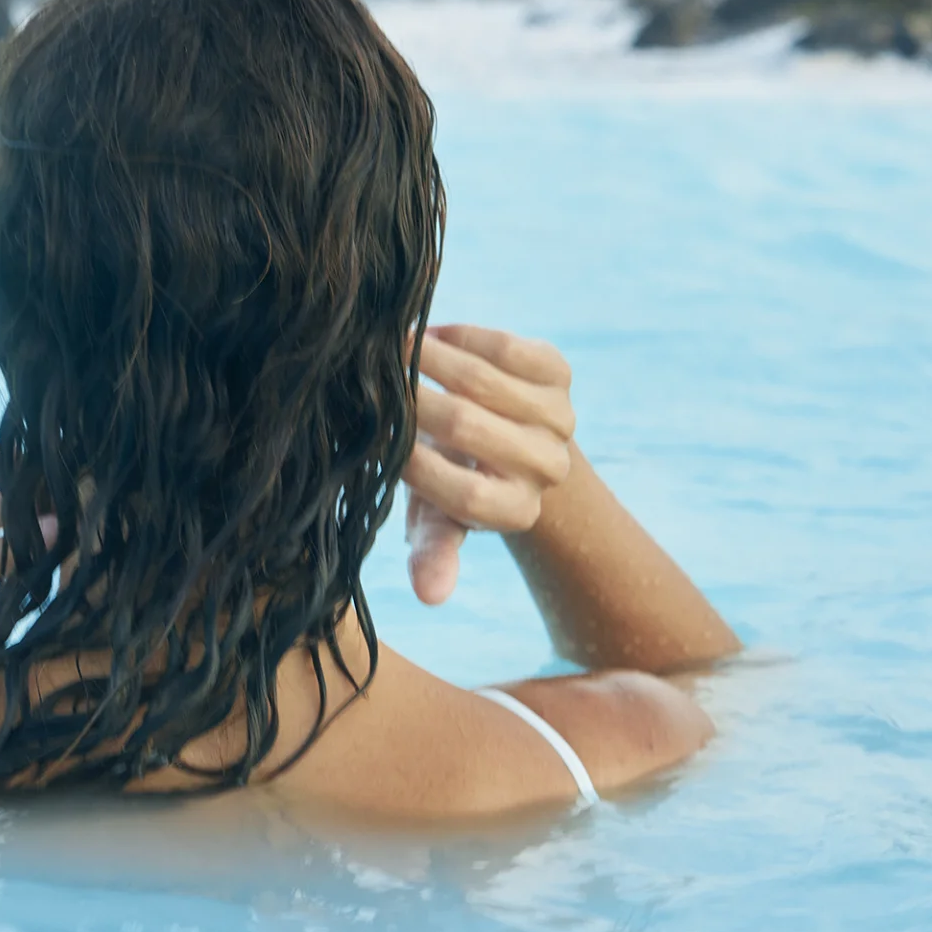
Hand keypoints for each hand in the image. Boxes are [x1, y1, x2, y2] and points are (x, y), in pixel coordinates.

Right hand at [401, 325, 575, 604]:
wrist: (507, 432)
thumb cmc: (454, 478)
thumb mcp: (439, 518)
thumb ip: (434, 552)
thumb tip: (430, 596)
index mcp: (516, 511)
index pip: (461, 494)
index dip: (413, 463)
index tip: (376, 436)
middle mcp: (547, 468)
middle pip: (467, 428)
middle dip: (412, 398)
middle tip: (372, 377)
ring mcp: (559, 416)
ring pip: (483, 380)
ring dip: (431, 358)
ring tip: (393, 346)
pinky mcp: (558, 372)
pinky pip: (504, 347)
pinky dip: (461, 337)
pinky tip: (433, 335)